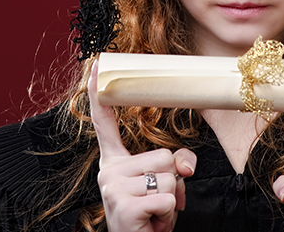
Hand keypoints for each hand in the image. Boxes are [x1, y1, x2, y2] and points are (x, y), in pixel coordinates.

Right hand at [88, 61, 196, 231]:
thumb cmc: (149, 219)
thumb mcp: (162, 187)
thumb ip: (175, 166)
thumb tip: (185, 166)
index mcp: (113, 163)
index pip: (105, 123)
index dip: (101, 95)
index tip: (98, 68)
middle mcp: (108, 171)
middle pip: (163, 156)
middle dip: (172, 182)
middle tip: (157, 203)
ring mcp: (113, 188)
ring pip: (169, 177)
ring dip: (173, 200)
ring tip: (155, 214)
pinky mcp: (124, 205)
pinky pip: (168, 198)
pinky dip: (169, 215)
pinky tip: (152, 224)